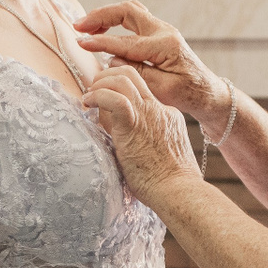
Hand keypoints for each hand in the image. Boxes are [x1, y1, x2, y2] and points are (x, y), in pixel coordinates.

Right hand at [74, 0, 224, 123]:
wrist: (207, 92)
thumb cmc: (188, 94)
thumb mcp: (163, 90)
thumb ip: (137, 73)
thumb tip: (112, 59)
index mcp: (165, 46)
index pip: (126, 42)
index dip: (101, 42)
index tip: (80, 42)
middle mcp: (164, 32)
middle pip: (127, 11)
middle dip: (101, 16)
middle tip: (79, 26)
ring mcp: (162, 30)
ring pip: (130, 11)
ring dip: (107, 15)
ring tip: (87, 26)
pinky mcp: (159, 34)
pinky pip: (134, 19)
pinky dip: (115, 21)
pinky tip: (102, 31)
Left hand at [83, 64, 199, 202]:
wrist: (179, 191)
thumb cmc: (168, 185)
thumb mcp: (161, 156)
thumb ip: (145, 143)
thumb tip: (122, 142)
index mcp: (167, 116)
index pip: (140, 92)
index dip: (118, 94)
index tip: (104, 107)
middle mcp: (159, 109)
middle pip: (132, 75)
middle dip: (108, 76)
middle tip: (93, 89)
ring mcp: (149, 114)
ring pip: (123, 78)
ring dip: (100, 82)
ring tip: (88, 97)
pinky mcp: (134, 124)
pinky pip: (114, 97)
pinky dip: (98, 95)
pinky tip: (88, 103)